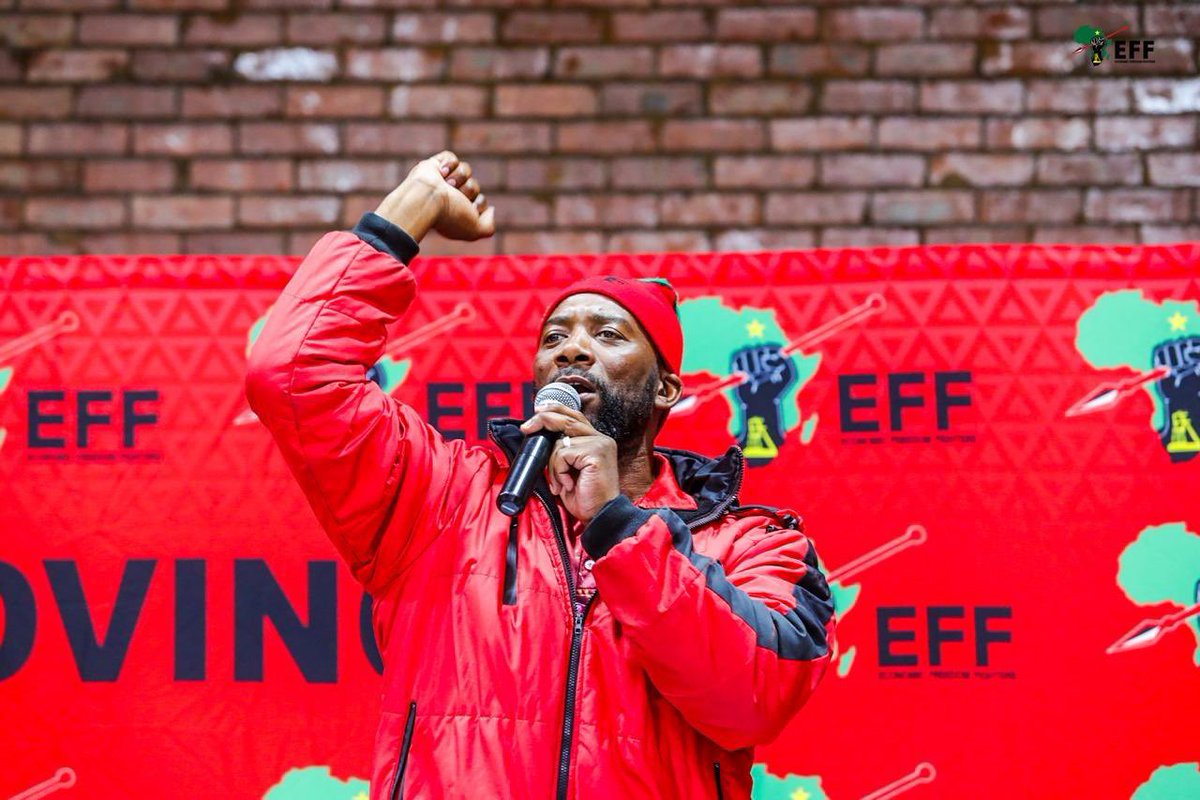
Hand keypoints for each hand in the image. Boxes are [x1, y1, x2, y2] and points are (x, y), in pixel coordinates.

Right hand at [373, 151, 494, 242]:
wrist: (428, 198)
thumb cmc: (450, 215)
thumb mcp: (475, 230)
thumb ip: (488, 227)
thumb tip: (491, 209)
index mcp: (455, 213)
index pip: (480, 202)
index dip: (478, 205)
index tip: (468, 209)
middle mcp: (448, 198)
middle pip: (474, 186)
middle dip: (469, 190)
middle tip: (455, 195)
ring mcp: (440, 181)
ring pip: (465, 170)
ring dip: (459, 177)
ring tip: (447, 184)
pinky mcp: (434, 166)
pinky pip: (451, 157)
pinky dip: (449, 164)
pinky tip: (441, 173)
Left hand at [520, 404, 619, 522]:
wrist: (599, 515)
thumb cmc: (585, 498)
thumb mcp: (569, 469)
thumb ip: (562, 451)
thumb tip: (541, 436)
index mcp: (596, 440)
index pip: (574, 416)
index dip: (555, 410)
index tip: (538, 411)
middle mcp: (601, 439)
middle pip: (567, 418)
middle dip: (543, 419)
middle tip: (526, 427)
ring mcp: (600, 444)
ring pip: (560, 443)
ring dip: (553, 466)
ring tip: (562, 483)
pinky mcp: (596, 453)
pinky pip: (563, 454)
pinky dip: (559, 472)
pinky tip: (569, 484)